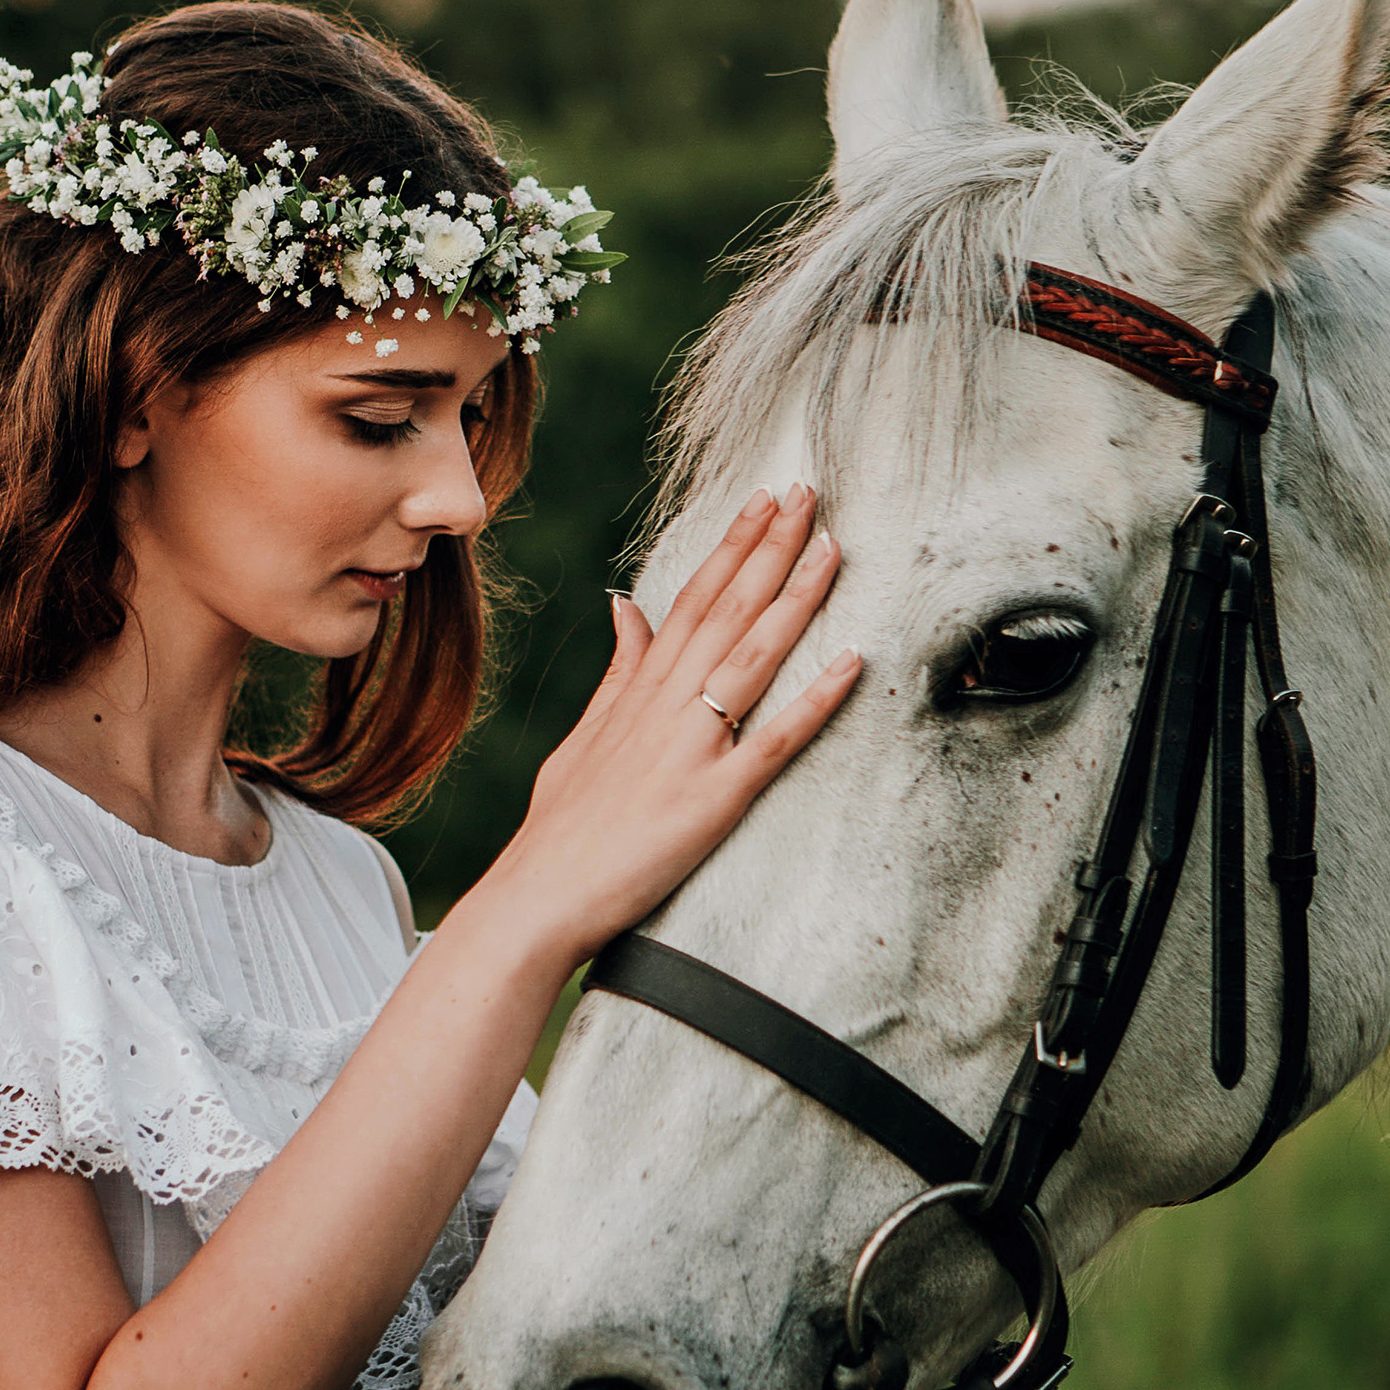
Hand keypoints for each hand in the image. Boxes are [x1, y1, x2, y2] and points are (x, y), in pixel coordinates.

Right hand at [486, 484, 858, 968]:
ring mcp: (690, 749)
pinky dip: (815, 700)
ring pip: (752, 657)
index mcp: (638, 692)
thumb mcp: (584, 737)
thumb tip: (627, 604)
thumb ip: (618, 672)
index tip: (762, 499)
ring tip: (833, 547)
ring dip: (796, 599)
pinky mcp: (712, 799)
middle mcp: (665, 707)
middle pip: (727, 610)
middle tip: (809, 492)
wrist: (536, 897)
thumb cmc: (559, 830)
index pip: (692, 599)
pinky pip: (774, 741)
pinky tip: (854, 661)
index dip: (732, 545)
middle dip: (771, 547)